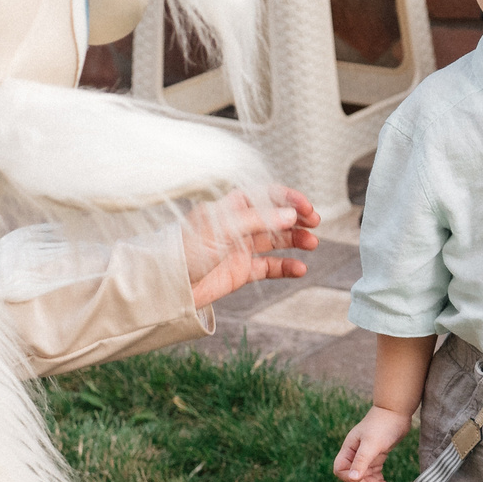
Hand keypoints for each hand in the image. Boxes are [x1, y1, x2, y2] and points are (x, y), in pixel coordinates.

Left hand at [184, 188, 321, 306]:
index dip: (288, 199)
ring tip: (312, 244)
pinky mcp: (241, 271)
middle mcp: (237, 225)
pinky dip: (286, 267)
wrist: (167, 284)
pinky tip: (299, 268)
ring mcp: (240, 248)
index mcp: (230, 208)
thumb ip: (257, 220)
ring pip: (276, 241)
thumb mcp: (221, 228)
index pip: (265, 196)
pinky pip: (270, 266)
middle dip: (297, 218)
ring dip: (295, 240)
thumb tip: (290, 215)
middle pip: (275, 217)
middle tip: (315, 223)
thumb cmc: (184, 250)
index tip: (306, 207)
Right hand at [334, 406, 412, 481]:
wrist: (397, 412)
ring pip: (364, 478)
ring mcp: (366, 457)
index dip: (349, 479)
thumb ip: (361, 461)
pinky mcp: (376, 457)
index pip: (340, 471)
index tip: (364, 481)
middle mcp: (354, 454)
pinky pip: (374, 475)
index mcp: (348, 449)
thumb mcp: (371, 444)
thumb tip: (352, 479)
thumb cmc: (382, 425)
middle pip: (352, 478)